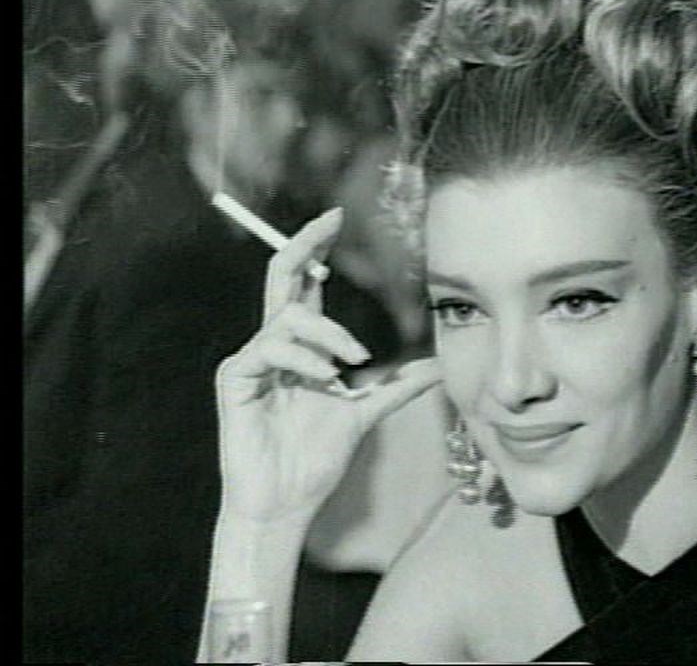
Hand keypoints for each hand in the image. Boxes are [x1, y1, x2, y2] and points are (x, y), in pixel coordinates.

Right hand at [215, 207, 441, 522]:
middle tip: (331, 221)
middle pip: (283, 277)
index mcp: (302, 347)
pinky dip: (303, 357)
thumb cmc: (315, 459)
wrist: (285, 503)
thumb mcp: (365, 413)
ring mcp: (252, 359)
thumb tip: (438, 365)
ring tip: (351, 364)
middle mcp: (274, 345)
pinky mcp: (235, 378)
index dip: (318, 248)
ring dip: (327, 333)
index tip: (338, 218)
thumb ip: (397, 386)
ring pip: (288, 316)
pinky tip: (327, 378)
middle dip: (306, 244)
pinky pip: (268, 347)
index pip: (307, 284)